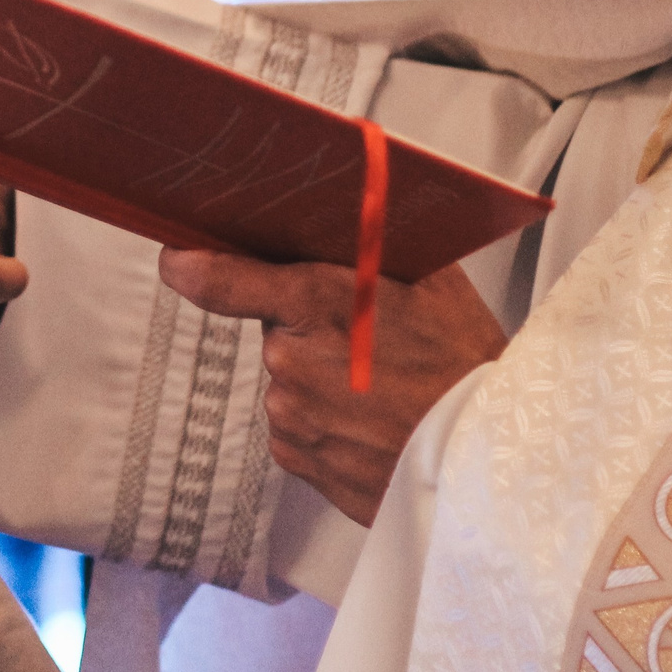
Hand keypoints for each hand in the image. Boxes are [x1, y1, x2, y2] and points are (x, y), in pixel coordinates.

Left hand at [158, 249, 507, 526]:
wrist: (494, 461)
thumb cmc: (468, 367)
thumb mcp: (431, 281)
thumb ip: (370, 245)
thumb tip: (344, 209)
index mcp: (315, 304)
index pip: (219, 277)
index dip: (192, 265)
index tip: (177, 258)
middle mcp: (292, 361)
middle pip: (277, 330)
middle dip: (312, 330)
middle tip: (371, 343)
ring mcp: (292, 417)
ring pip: (291, 382)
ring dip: (324, 381)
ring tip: (384, 392)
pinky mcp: (300, 462)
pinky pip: (300, 429)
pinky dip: (329, 424)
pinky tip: (376, 425)